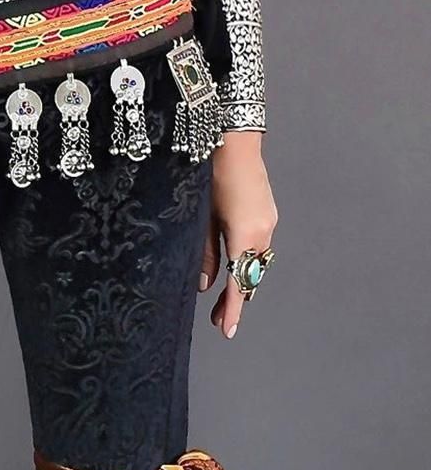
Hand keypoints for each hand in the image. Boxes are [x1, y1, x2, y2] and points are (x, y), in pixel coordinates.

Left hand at [199, 132, 277, 338]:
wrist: (233, 138)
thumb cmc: (211, 174)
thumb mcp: (201, 218)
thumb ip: (205, 253)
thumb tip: (206, 285)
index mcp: (246, 235)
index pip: (240, 282)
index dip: (233, 309)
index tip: (228, 331)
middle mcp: (263, 231)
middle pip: (250, 276)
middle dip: (235, 299)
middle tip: (219, 321)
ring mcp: (268, 221)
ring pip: (255, 262)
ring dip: (241, 280)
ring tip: (224, 299)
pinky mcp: (266, 213)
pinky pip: (258, 247)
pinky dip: (246, 262)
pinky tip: (234, 267)